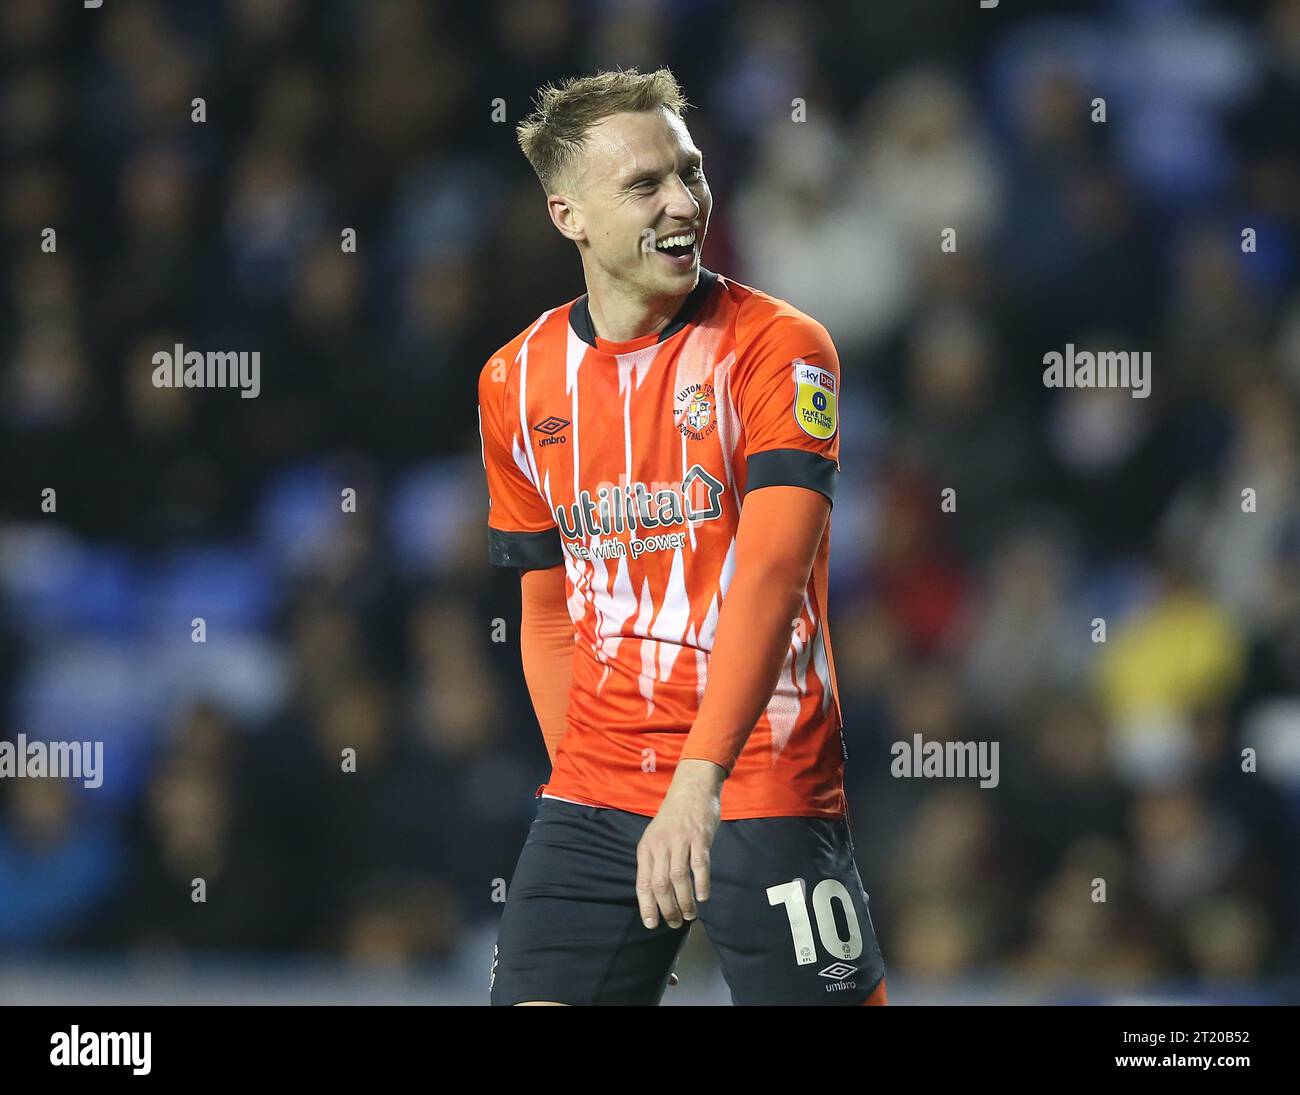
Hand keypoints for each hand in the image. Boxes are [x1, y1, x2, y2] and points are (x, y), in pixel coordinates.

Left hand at [636, 759, 723, 929]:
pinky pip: (699, 865)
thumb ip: (655, 861)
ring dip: (685, 901)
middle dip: (667, 909)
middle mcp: (660, 845)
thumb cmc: (674, 817)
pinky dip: (701, 883)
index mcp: (647, 848)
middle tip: (676, 923)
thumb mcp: (656, 837)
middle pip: (660, 884)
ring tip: (690, 915)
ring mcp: (680, 841)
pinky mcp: (699, 837)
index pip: (642, 883)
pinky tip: (703, 896)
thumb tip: (658, 894)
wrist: (692, 788)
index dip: (647, 906)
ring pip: (678, 878)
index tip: (652, 925)